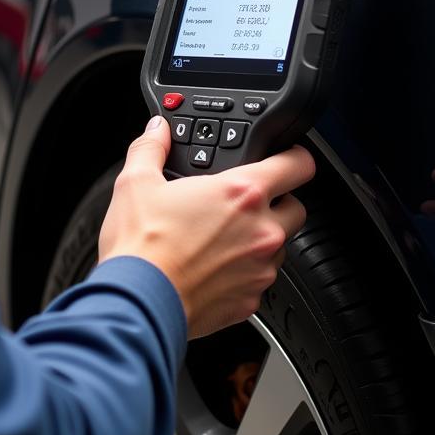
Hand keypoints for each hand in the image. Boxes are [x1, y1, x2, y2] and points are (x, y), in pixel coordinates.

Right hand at [99, 116, 314, 338]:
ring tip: (222, 238)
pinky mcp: (251, 301)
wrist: (138, 303)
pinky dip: (244, 273)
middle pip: (297, 207)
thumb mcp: (136, 183)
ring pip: (280, 247)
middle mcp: (261, 231)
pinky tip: (214, 268)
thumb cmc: (141, 246)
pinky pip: (260, 280)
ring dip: (261, 239)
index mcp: (242, 193)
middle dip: (279, 202)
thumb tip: (157, 131)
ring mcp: (260, 269)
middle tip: (245, 203)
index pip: (298, 165)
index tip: (285, 158)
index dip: (294, 156)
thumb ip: (152, 148)